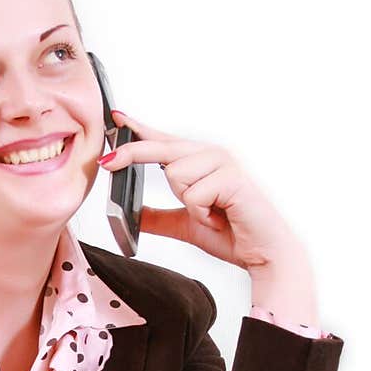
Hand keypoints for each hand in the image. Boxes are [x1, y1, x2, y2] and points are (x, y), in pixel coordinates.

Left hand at [103, 108, 300, 270]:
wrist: (264, 252)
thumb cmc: (233, 233)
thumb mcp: (186, 224)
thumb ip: (159, 218)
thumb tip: (132, 213)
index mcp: (200, 161)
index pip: (164, 140)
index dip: (138, 129)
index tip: (116, 118)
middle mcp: (212, 155)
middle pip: (161, 148)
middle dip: (132, 154)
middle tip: (106, 164)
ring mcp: (223, 163)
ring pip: (175, 174)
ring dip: (188, 204)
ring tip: (211, 213)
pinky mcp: (232, 178)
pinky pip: (194, 194)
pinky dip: (201, 214)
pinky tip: (220, 217)